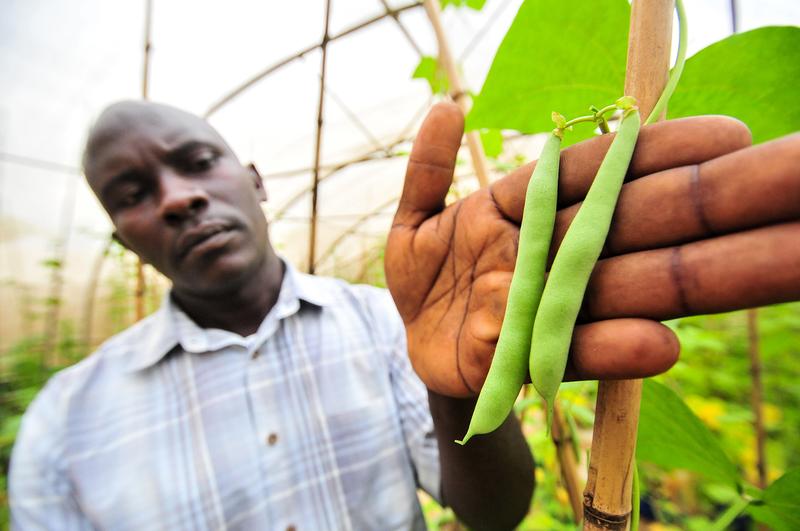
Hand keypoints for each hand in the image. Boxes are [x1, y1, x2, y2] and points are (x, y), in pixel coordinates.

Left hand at [385, 102, 798, 397]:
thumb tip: (447, 105)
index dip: (648, 153)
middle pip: (631, 224)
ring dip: (690, 275)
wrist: (420, 350)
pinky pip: (580, 354)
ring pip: (625, 287)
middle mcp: (551, 256)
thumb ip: (427, 170)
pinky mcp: (538, 361)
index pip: (589, 174)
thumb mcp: (414, 224)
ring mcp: (550, 308)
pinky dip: (615, 351)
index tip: (722, 136)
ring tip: (772, 260)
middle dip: (706, 202)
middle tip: (789, 177)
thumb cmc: (426, 281)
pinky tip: (660, 344)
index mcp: (523, 211)